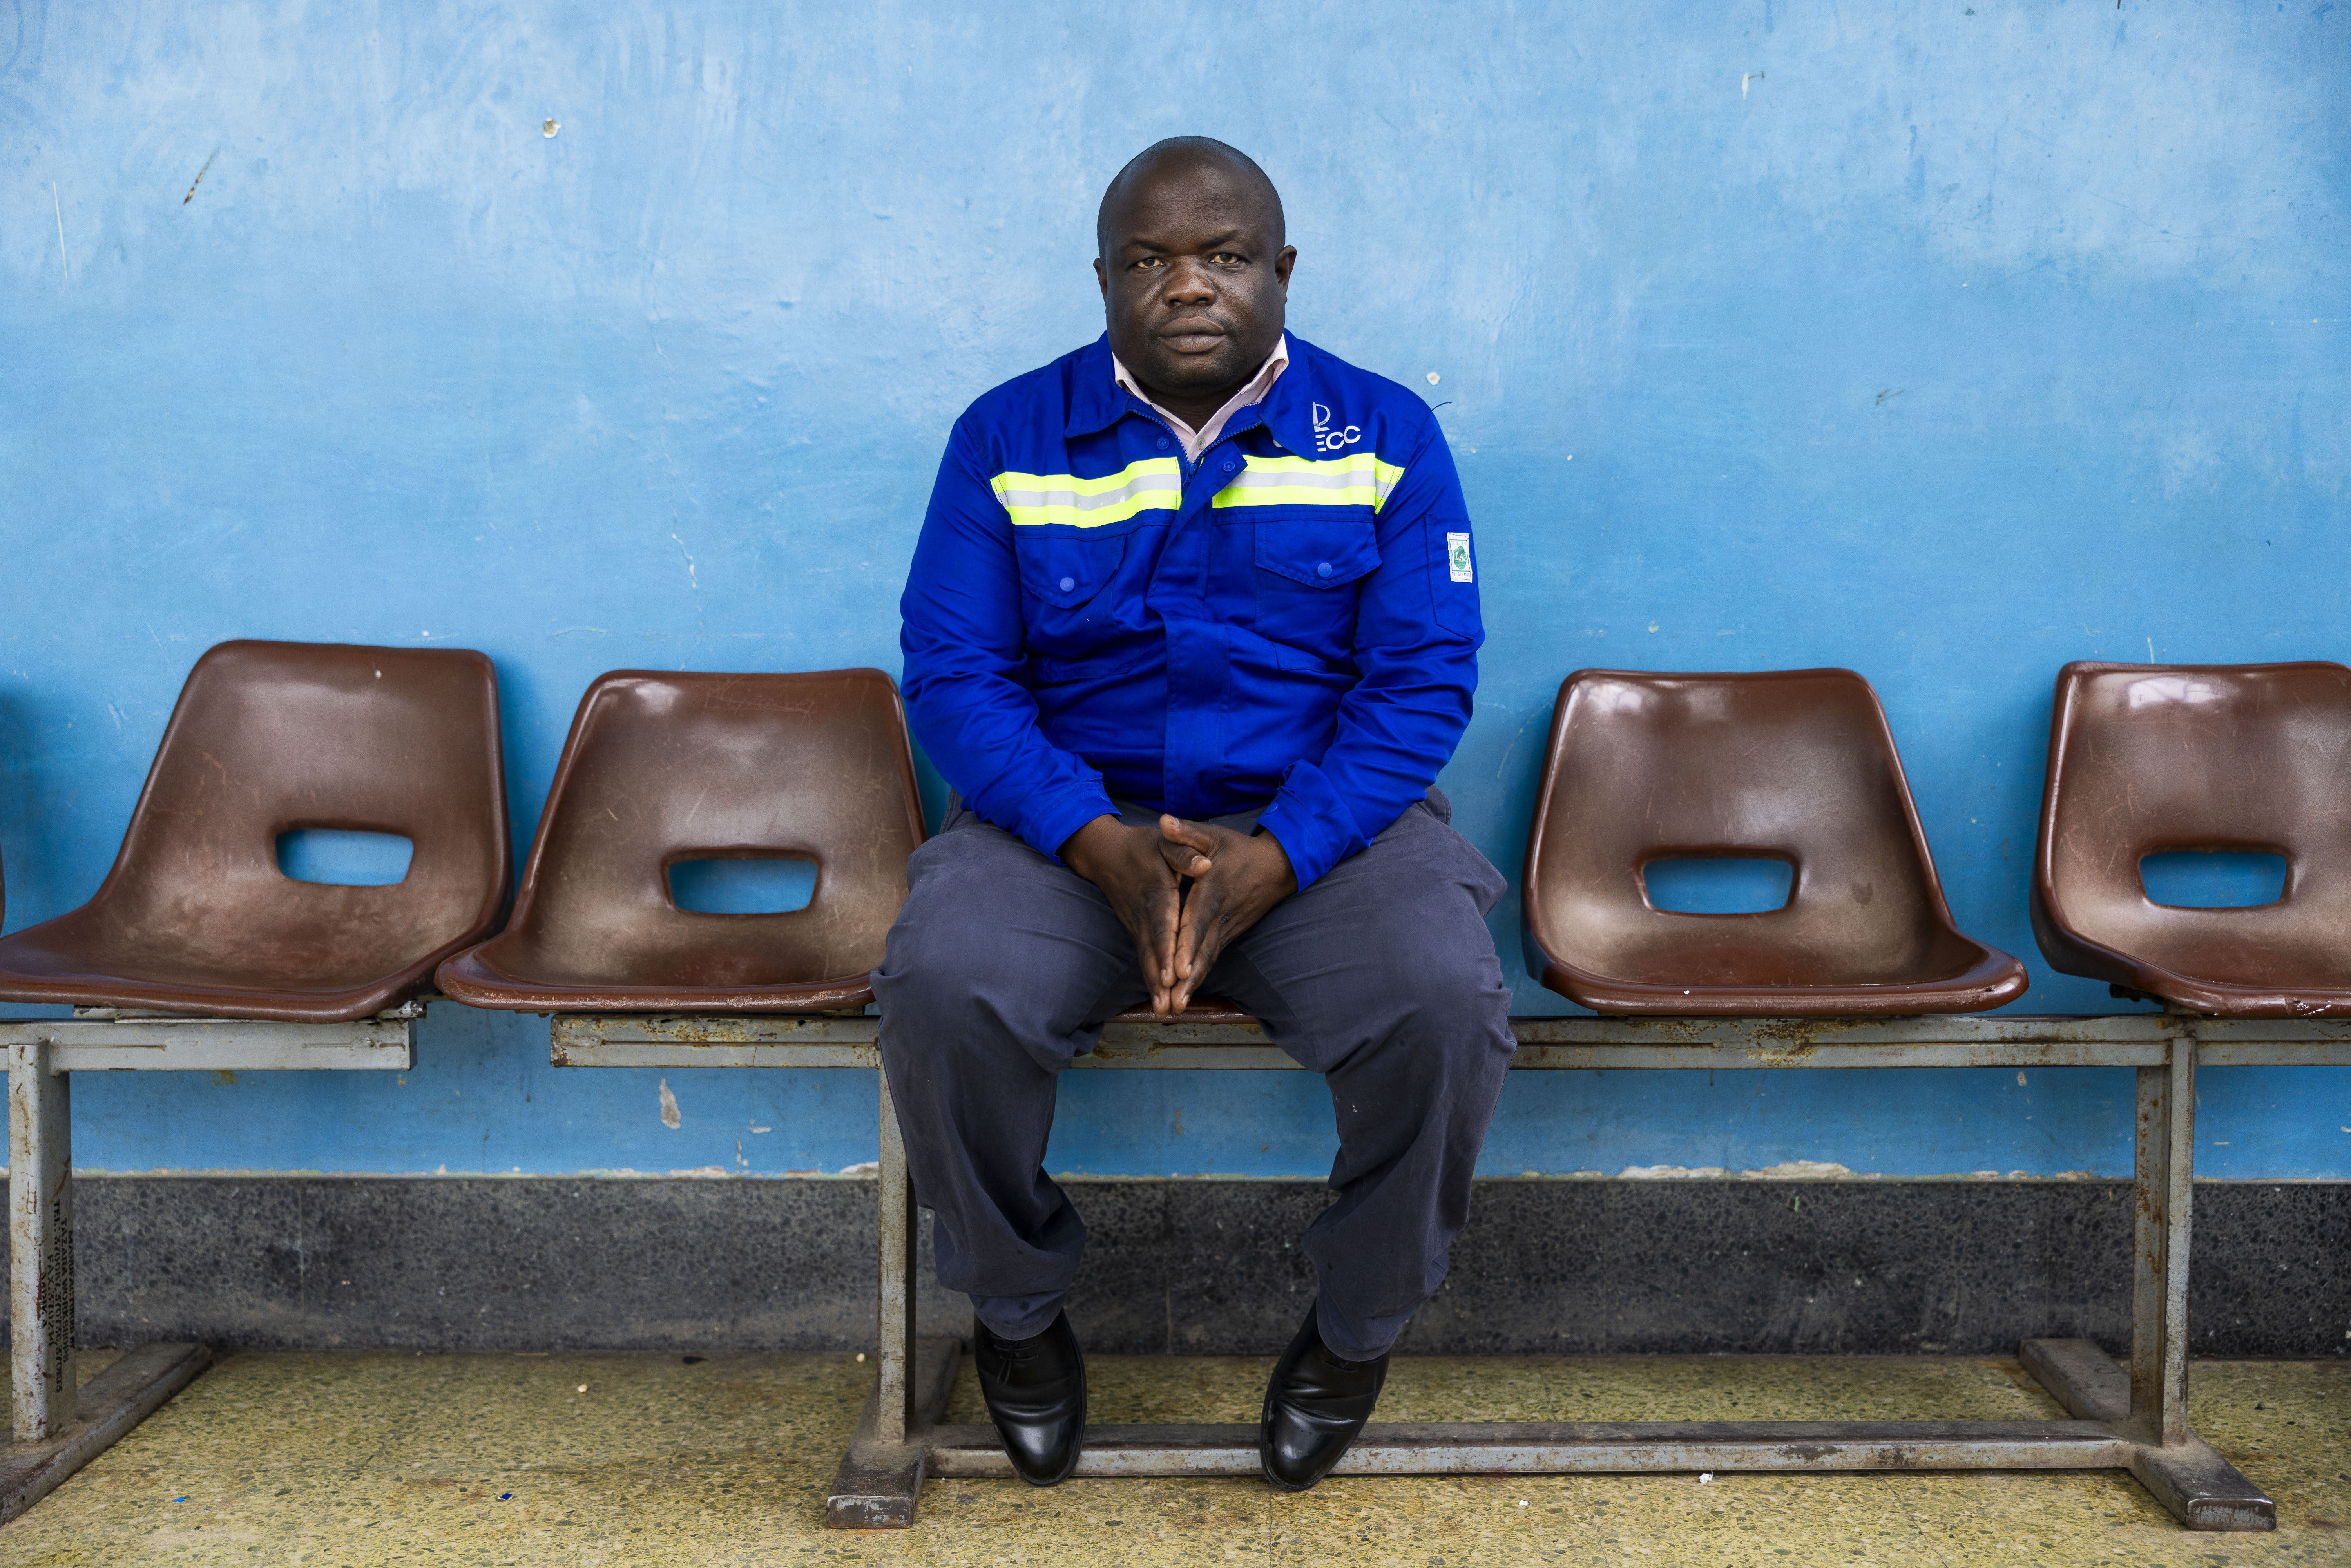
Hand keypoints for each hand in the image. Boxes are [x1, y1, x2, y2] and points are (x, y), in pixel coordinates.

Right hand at [1059, 815, 1214, 1014]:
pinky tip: (1160, 999)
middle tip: (1167, 1006)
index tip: (1175, 973)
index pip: (1163, 925)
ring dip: (1155, 986)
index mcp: (1155, 892)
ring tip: (1164, 1011)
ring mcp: (1137, 925)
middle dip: (1160, 980)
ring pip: (1147, 959)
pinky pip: (1145, 957)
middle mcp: (1144, 914)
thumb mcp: (1165, 842)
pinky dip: (1152, 979)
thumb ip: (1184, 853)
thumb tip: (1206, 865)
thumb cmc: (1142, 846)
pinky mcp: (1136, 931)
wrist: (1106, 854)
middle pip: (1153, 951)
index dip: (1169, 950)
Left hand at [1156, 815, 1295, 1013]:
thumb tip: (1163, 821)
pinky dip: (1198, 979)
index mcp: (1213, 891)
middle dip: (1187, 977)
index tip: (1178, 966)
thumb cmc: (1239, 850)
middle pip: (1202, 950)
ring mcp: (1225, 929)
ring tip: (1174, 1008)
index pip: (1198, 920)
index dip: (1188, 944)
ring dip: (1192, 984)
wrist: (1277, 868)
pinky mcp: (1227, 936)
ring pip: (1207, 960)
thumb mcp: (1213, 836)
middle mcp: (1220, 916)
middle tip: (1172, 1000)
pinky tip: (1182, 997)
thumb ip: (1186, 832)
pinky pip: (1211, 960)